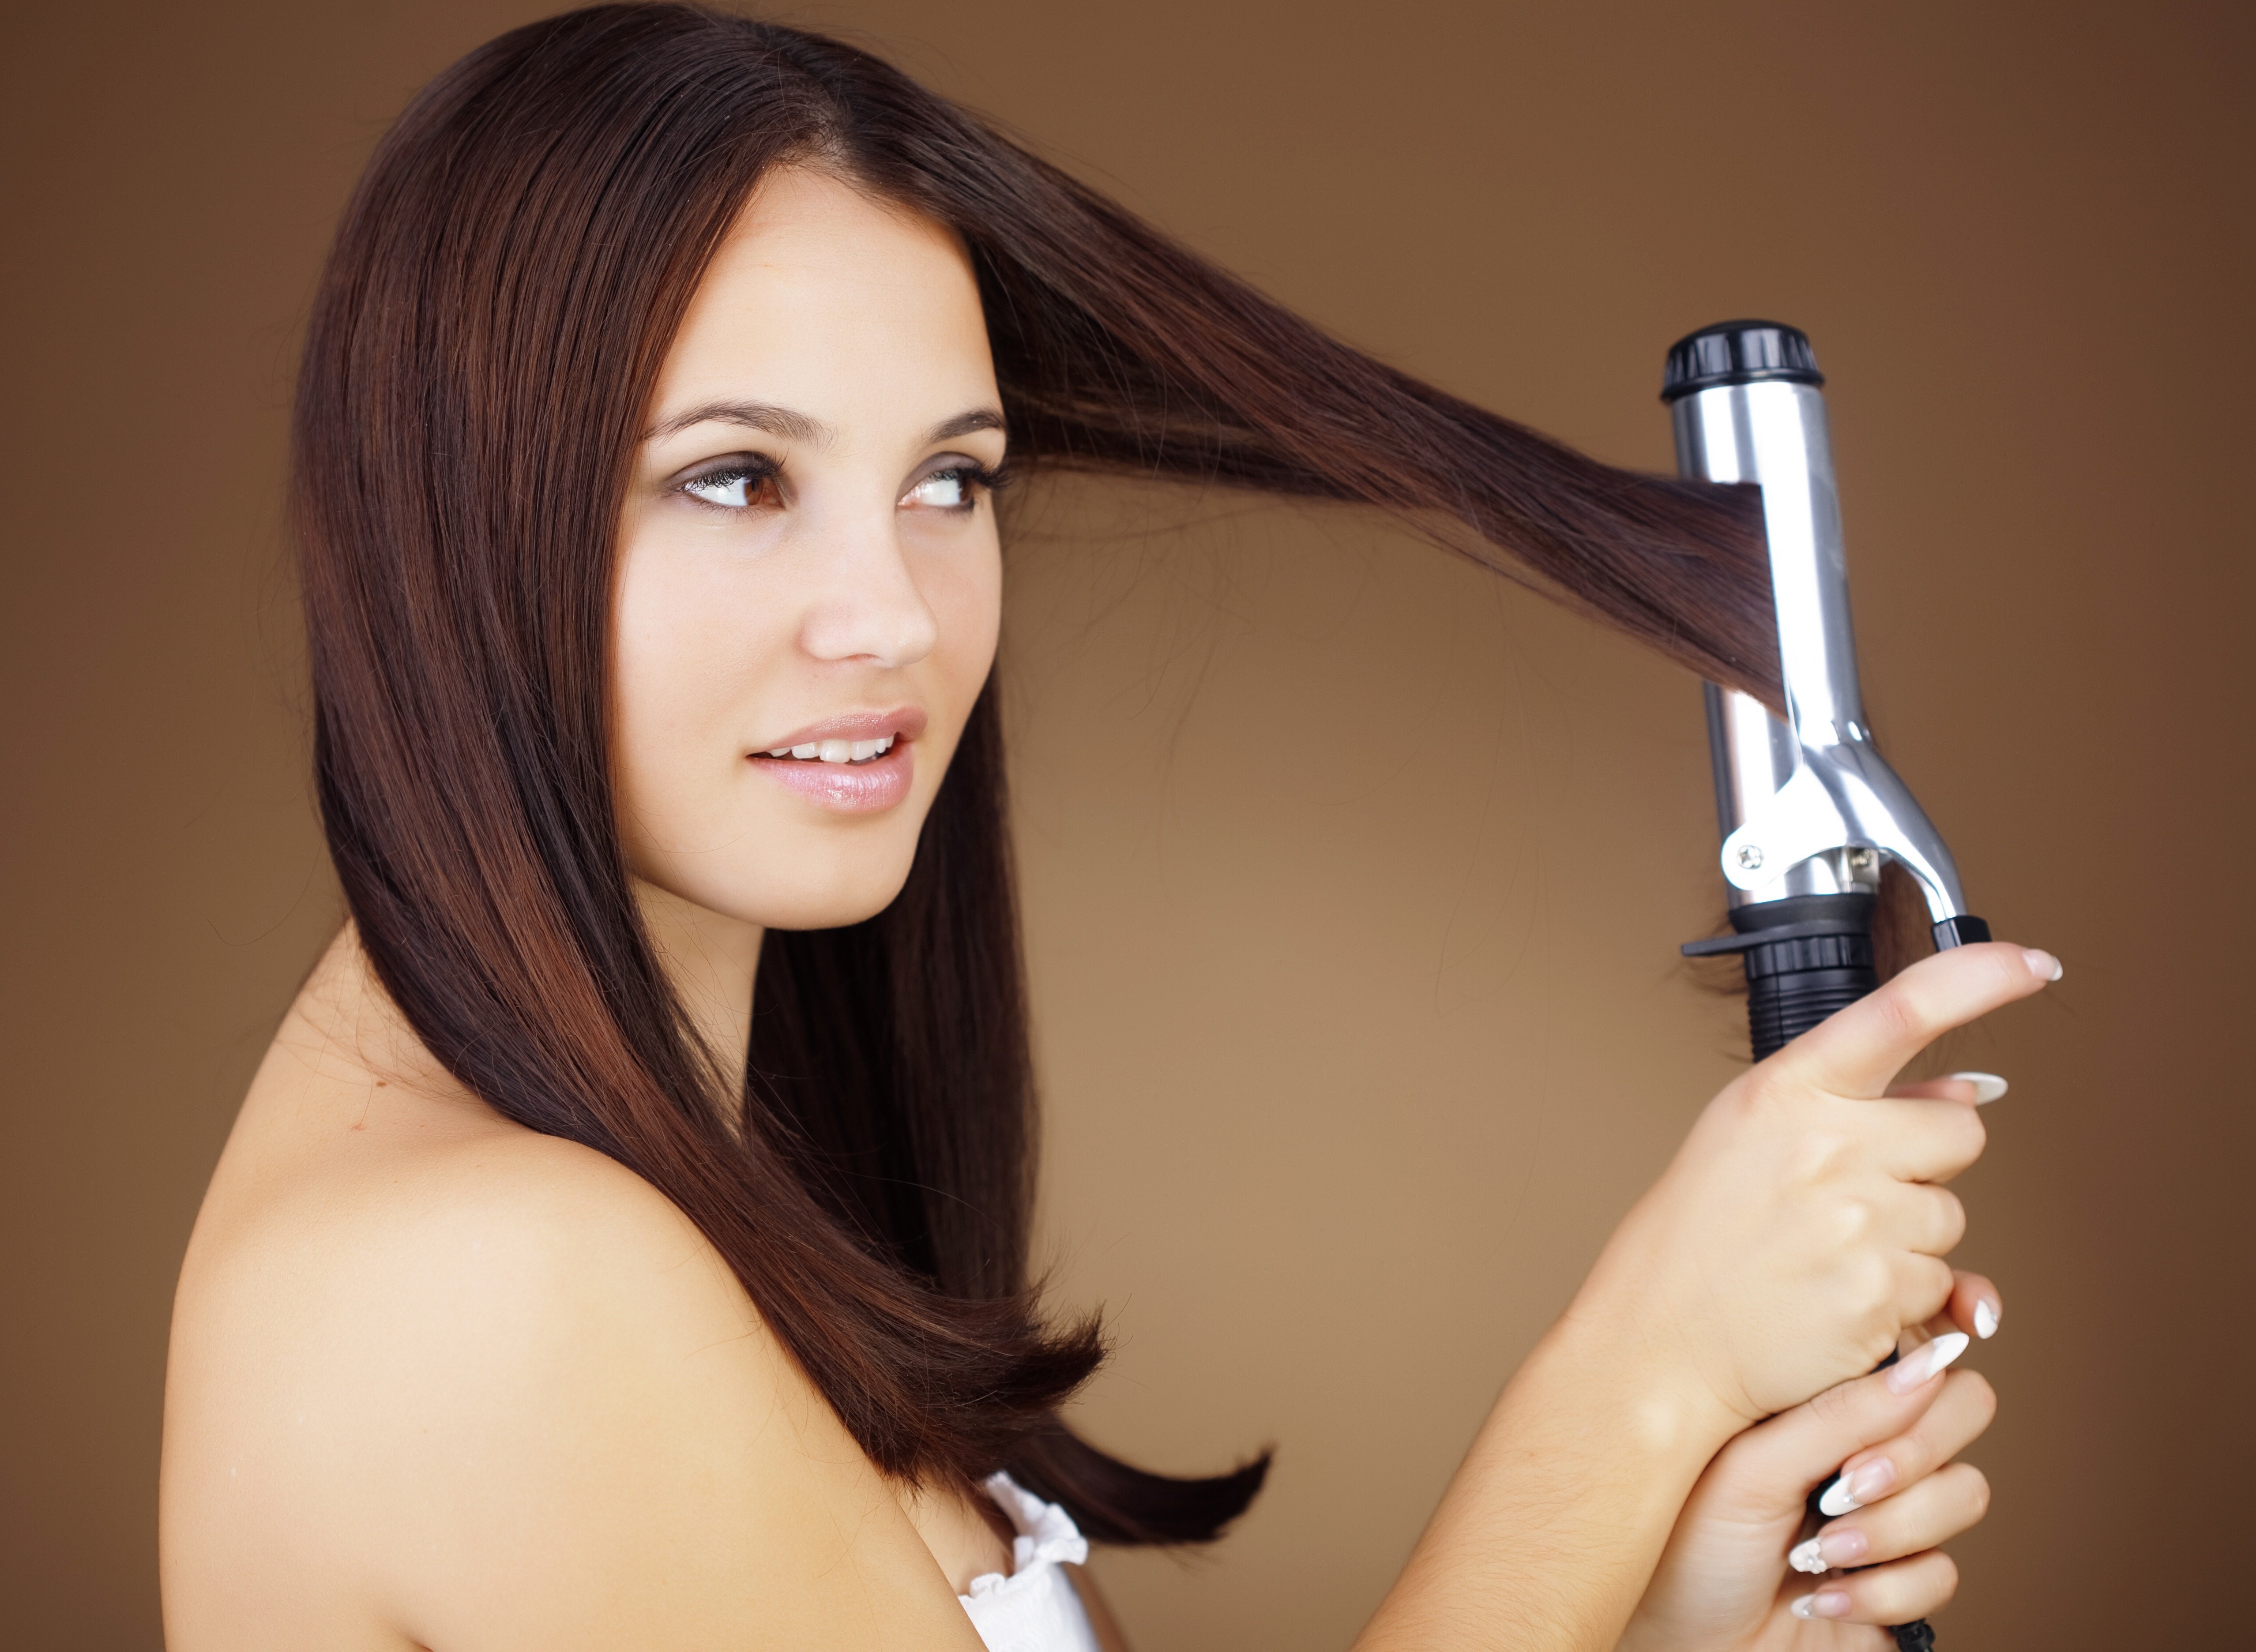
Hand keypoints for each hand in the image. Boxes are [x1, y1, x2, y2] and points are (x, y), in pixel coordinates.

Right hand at [1575, 942, 2052, 1426]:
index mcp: (1788, 1092)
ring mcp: (1858, 1222)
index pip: (1902, 1011)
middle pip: (1959, 1132)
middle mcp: (1827, 1146)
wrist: (1658, 1341)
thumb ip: (1848, 1103)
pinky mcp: (1880, 1295)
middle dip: (1927, 1165)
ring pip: (1951, 1219)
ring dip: (1910, 1241)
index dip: (1981, 978)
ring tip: (1827, 1256)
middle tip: (1852, 1195)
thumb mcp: (1748, 1136)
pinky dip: (1900, 1303)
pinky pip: (1939, 1289)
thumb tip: (1963, 1094)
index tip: (2035, 964)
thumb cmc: (1697, 1237)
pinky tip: (1834, 1300)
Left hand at [1619, 1281, 2001, 1651]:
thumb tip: (1932, 1359)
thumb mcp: (1752, 1467)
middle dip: (1909, 1459)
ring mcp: (1890, 1514)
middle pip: (1963, 1413)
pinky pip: (1942, 1574)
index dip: (1926, 1378)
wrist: (1681, 1647)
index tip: (1900, 1401)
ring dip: (1890, 1530)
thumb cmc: (1689, 1548)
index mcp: (1824, 1400)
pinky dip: (1881, 1593)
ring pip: (1964, 1494)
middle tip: (1842, 1491)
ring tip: (1816, 1554)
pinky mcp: (1902, 1583)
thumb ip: (1841, 1415)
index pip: (1916, 1358)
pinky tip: (1821, 1599)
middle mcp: (1864, 1446)